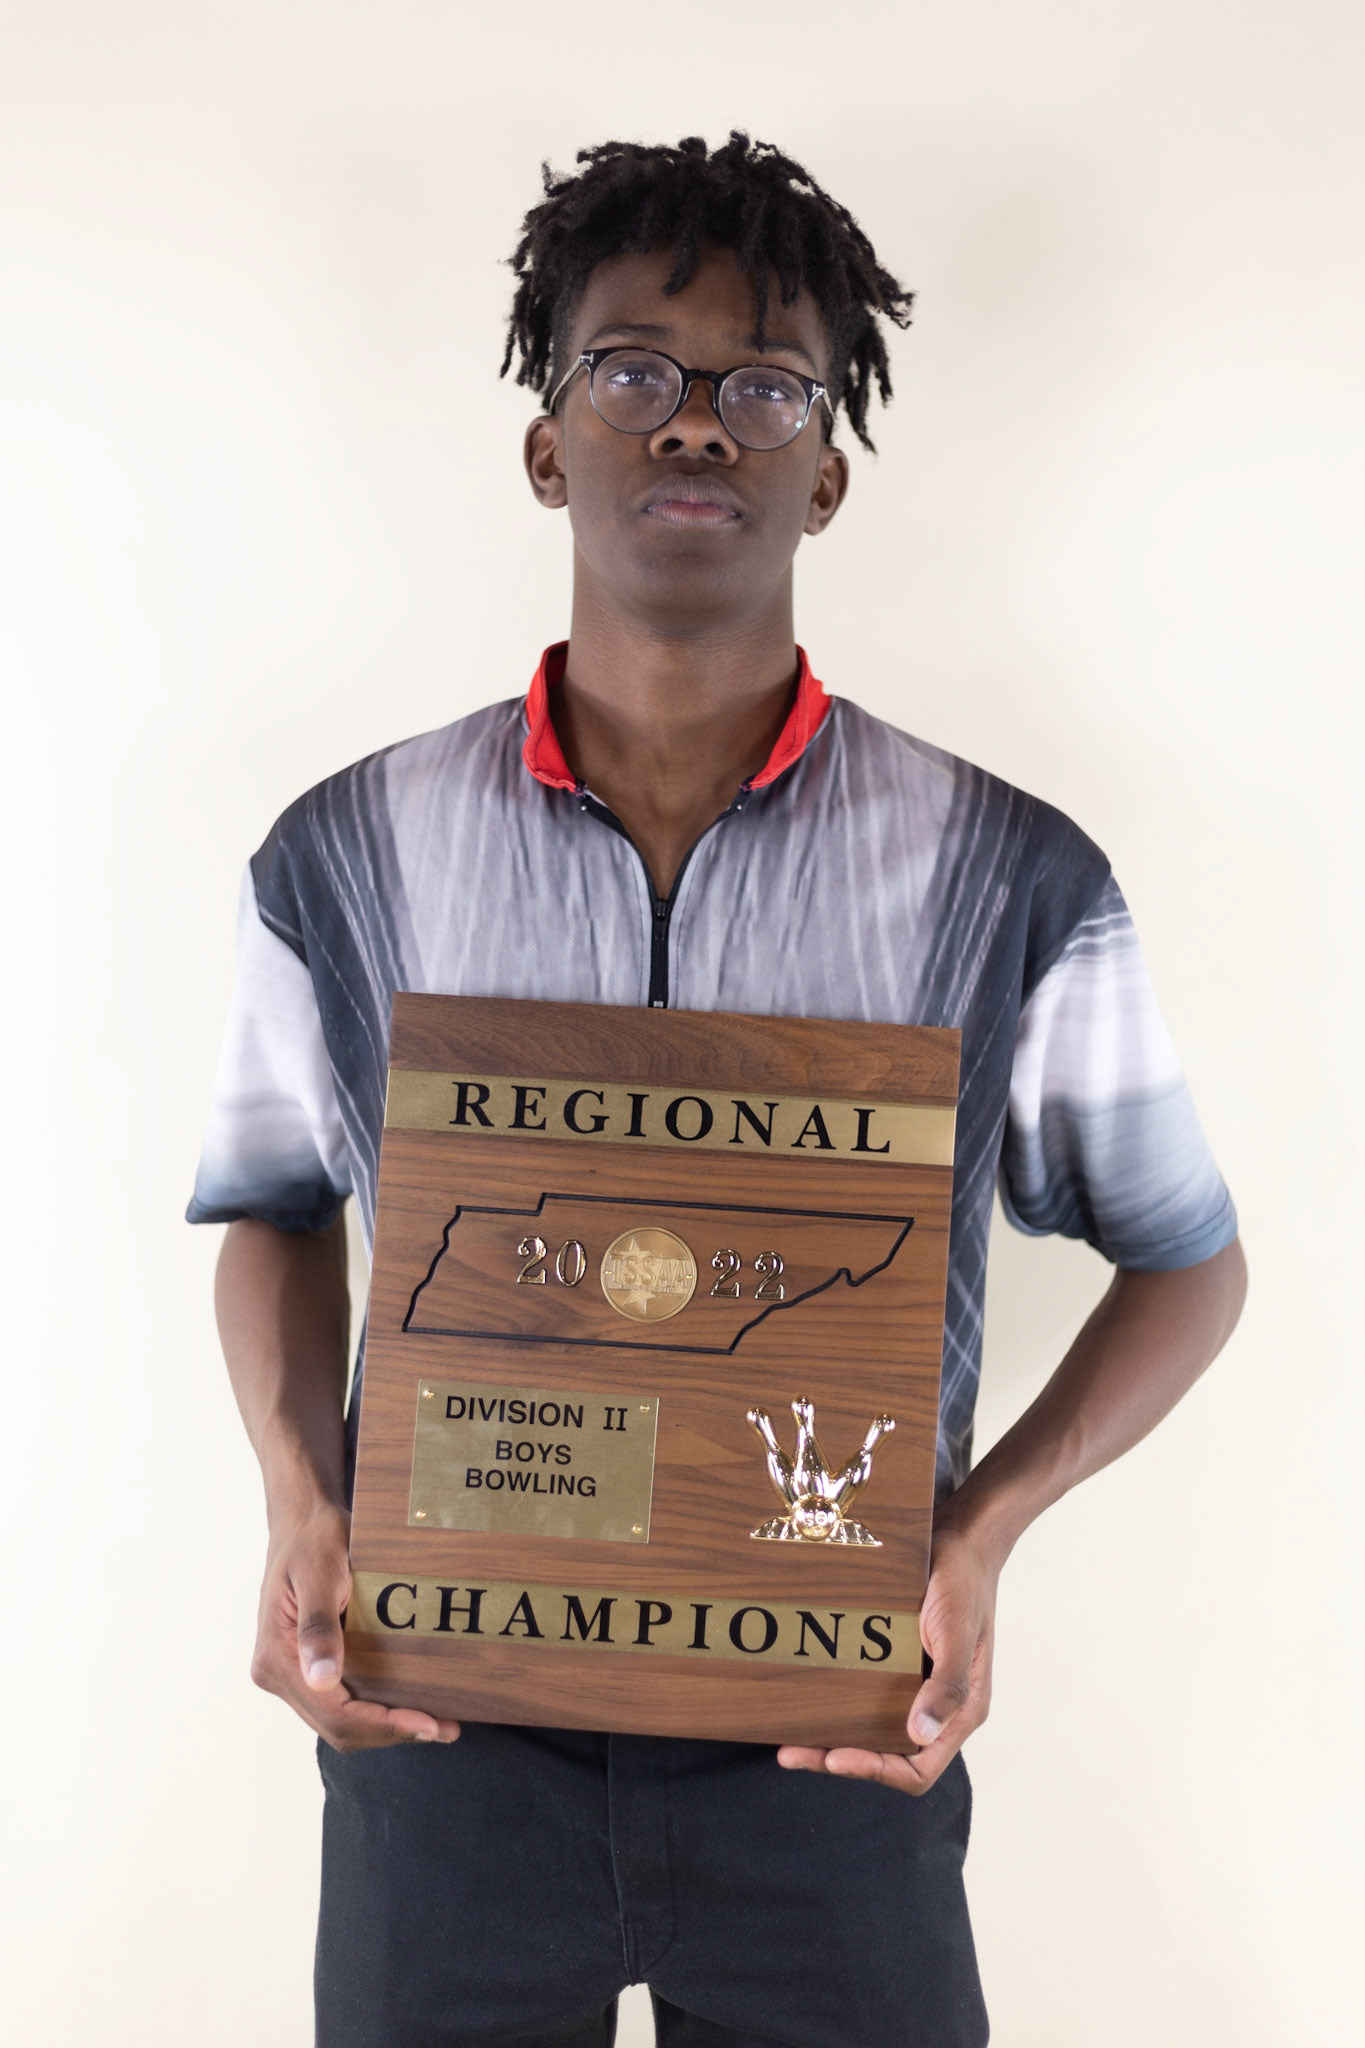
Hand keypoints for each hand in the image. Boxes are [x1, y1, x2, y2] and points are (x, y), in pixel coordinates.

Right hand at [250, 1494, 460, 1751]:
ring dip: (386, 1726)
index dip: (382, 1725)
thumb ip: (318, 1626)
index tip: (426, 1724)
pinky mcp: (307, 1665)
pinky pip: (342, 1701)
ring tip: (437, 1722)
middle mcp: (278, 1673)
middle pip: (337, 1726)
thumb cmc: (313, 1538)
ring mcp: (292, 1673)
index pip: (333, 1713)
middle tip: (444, 1728)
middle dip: (391, 1731)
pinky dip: (376, 1708)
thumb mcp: (319, 1574)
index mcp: (277, 1657)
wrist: (304, 1518)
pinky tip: (410, 1703)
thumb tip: (322, 1680)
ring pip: (340, 1720)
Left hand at [776, 1518, 996, 1794]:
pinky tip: (807, 1698)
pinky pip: (867, 1698)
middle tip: (793, 1753)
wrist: (960, 1540)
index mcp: (962, 1710)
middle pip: (889, 1756)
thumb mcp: (957, 1631)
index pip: (919, 1768)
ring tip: (791, 1738)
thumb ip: (947, 1685)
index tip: (837, 1757)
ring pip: (874, 1731)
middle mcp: (938, 1707)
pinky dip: (838, 1705)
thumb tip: (921, 1735)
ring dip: (834, 1738)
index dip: (877, 1770)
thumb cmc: (964, 1582)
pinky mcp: (899, 1666)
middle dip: (841, 1759)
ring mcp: (916, 1687)